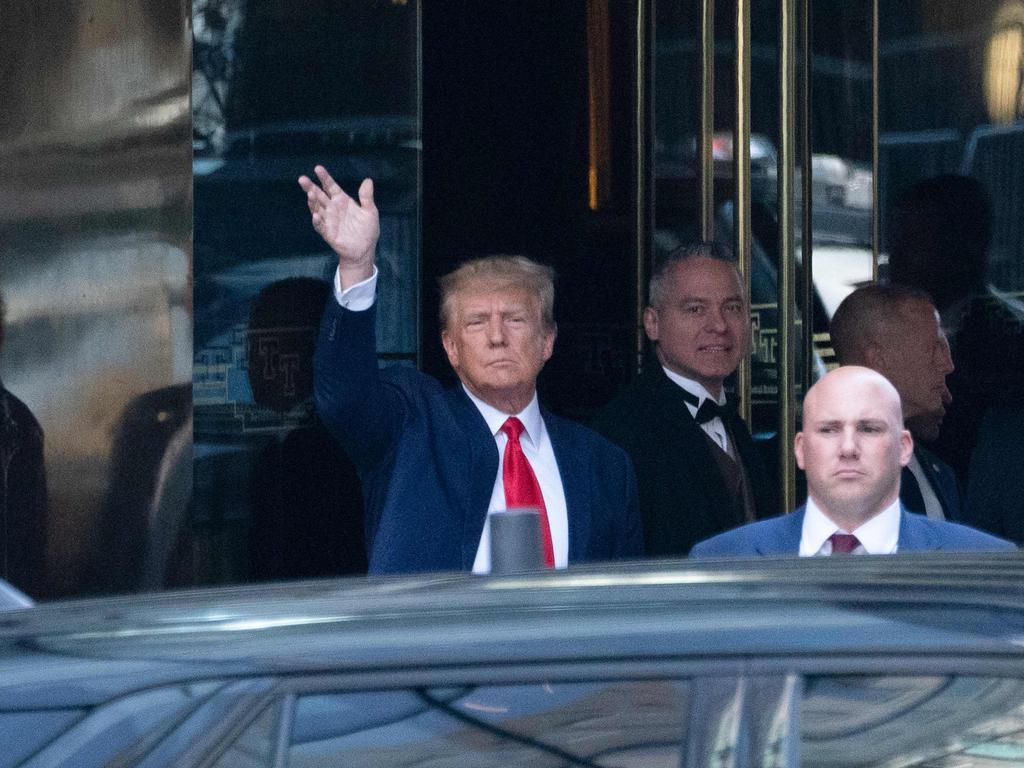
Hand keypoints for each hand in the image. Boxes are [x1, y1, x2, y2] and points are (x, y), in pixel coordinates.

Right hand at [298, 166, 378, 287]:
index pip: (330, 186)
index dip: (324, 178)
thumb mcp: (370, 212)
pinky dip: (318, 221)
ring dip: (312, 202)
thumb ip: (366, 197)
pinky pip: (320, 226)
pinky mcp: (328, 233)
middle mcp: (333, 208)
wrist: (365, 249)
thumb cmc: (367, 230)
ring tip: (310, 194)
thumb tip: (368, 180)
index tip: (318, 168)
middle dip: (311, 187)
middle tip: (302, 179)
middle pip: (319, 195)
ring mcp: (329, 220)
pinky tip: (317, 215)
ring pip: (317, 208)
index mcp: (342, 200)